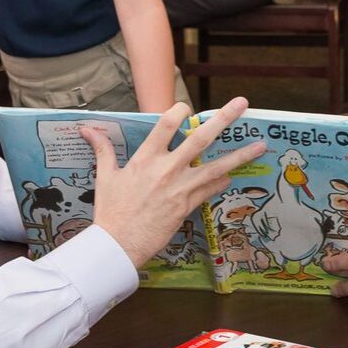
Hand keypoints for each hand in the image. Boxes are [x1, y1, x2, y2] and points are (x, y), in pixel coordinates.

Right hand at [84, 97, 265, 266]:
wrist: (118, 244)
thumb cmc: (111, 210)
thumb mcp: (105, 177)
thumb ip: (103, 150)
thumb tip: (87, 129)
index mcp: (145, 159)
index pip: (167, 124)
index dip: (179, 110)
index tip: (187, 106)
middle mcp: (167, 169)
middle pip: (201, 138)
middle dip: (224, 119)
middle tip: (242, 104)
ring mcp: (180, 188)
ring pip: (217, 166)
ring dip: (240, 155)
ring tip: (260, 145)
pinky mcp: (187, 206)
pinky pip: (211, 189)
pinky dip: (222, 181)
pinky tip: (232, 176)